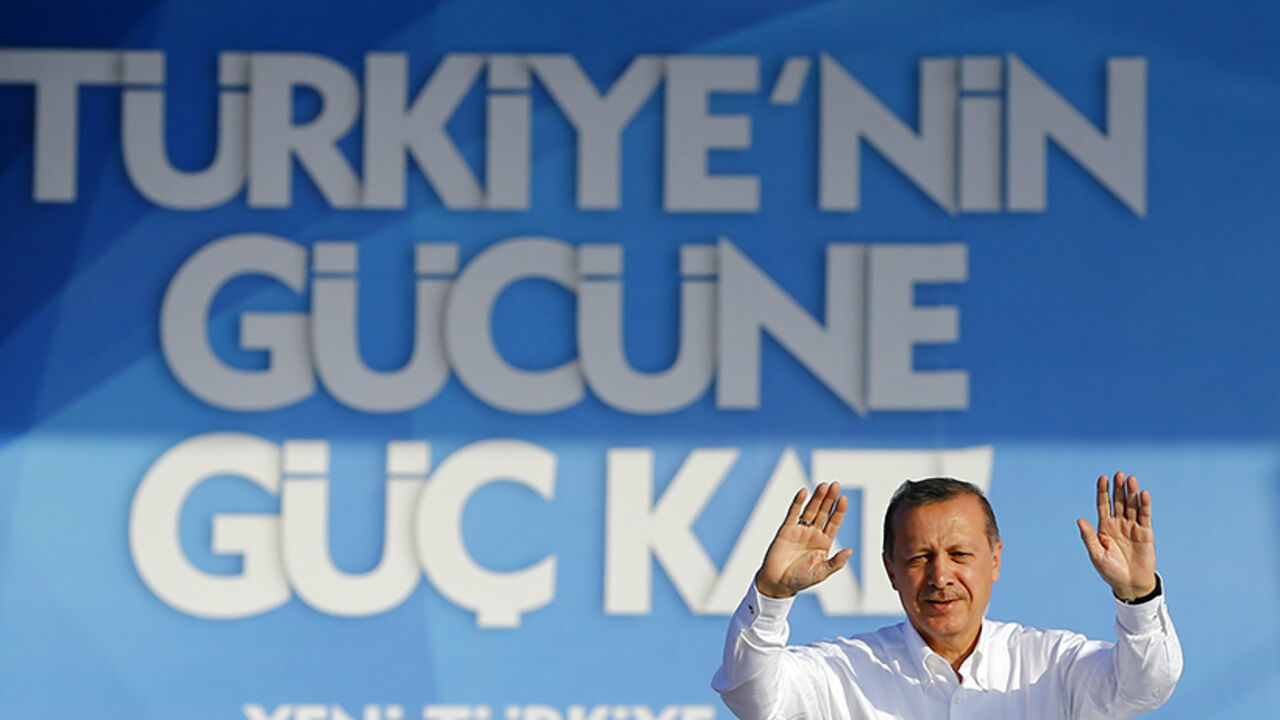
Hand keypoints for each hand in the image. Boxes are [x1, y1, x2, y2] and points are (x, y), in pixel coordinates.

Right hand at [755, 482, 853, 598]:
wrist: (777, 582)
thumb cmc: (800, 580)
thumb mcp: (821, 573)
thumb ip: (835, 562)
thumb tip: (850, 551)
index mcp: (824, 543)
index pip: (834, 523)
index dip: (839, 511)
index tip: (844, 499)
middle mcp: (813, 533)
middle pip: (823, 512)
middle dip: (830, 499)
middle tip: (836, 485)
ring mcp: (800, 530)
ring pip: (810, 510)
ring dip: (817, 497)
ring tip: (824, 485)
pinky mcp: (786, 529)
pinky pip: (793, 513)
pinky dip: (798, 502)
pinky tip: (804, 492)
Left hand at [1077, 472, 1157, 600]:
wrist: (1130, 584)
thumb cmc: (1110, 570)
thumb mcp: (1096, 554)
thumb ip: (1089, 537)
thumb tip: (1079, 519)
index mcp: (1104, 527)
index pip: (1103, 504)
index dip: (1103, 491)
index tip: (1102, 477)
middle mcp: (1118, 524)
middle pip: (1118, 502)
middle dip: (1118, 488)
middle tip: (1119, 474)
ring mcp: (1132, 527)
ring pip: (1132, 506)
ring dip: (1131, 493)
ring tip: (1131, 479)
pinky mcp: (1146, 533)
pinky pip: (1145, 517)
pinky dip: (1144, 505)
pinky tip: (1144, 494)